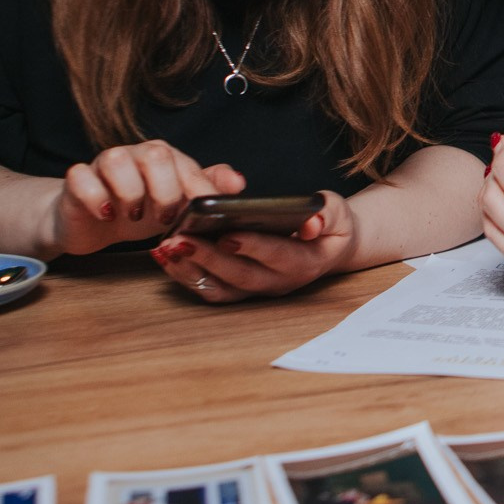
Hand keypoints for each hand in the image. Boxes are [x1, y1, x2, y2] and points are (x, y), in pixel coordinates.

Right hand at [49, 140, 245, 256]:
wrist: (92, 222)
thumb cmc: (140, 210)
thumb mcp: (177, 204)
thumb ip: (206, 189)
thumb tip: (238, 183)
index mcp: (163, 158)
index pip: (185, 164)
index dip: (197, 187)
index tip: (202, 211)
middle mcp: (134, 155)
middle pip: (155, 154)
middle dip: (165, 189)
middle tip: (165, 217)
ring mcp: (103, 165)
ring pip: (116, 160)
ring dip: (130, 193)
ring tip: (134, 216)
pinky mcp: (77, 180)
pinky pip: (81, 177)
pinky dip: (96, 197)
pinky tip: (105, 214)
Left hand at [152, 191, 356, 302]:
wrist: (328, 249)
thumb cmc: (329, 225)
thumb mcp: (337, 213)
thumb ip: (328, 214)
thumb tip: (312, 221)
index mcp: (304, 263)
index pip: (276, 256)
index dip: (252, 247)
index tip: (227, 235)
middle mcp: (278, 282)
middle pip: (240, 275)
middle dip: (208, 258)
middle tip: (180, 239)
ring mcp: (256, 290)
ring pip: (219, 287)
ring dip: (190, 269)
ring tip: (166, 247)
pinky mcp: (238, 290)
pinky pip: (209, 288)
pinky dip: (185, 274)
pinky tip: (166, 255)